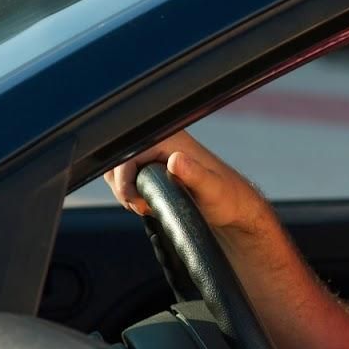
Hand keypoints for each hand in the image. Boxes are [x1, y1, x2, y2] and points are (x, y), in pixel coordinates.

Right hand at [103, 130, 274, 238]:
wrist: (232, 209)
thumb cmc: (227, 198)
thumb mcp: (212, 188)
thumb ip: (195, 174)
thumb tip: (175, 159)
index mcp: (170, 139)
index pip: (125, 156)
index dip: (125, 181)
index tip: (139, 201)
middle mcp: (159, 142)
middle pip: (116, 163)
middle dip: (123, 189)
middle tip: (145, 206)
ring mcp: (154, 155)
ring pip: (118, 172)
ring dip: (126, 193)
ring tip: (149, 206)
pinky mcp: (152, 169)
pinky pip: (126, 179)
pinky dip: (131, 195)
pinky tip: (149, 203)